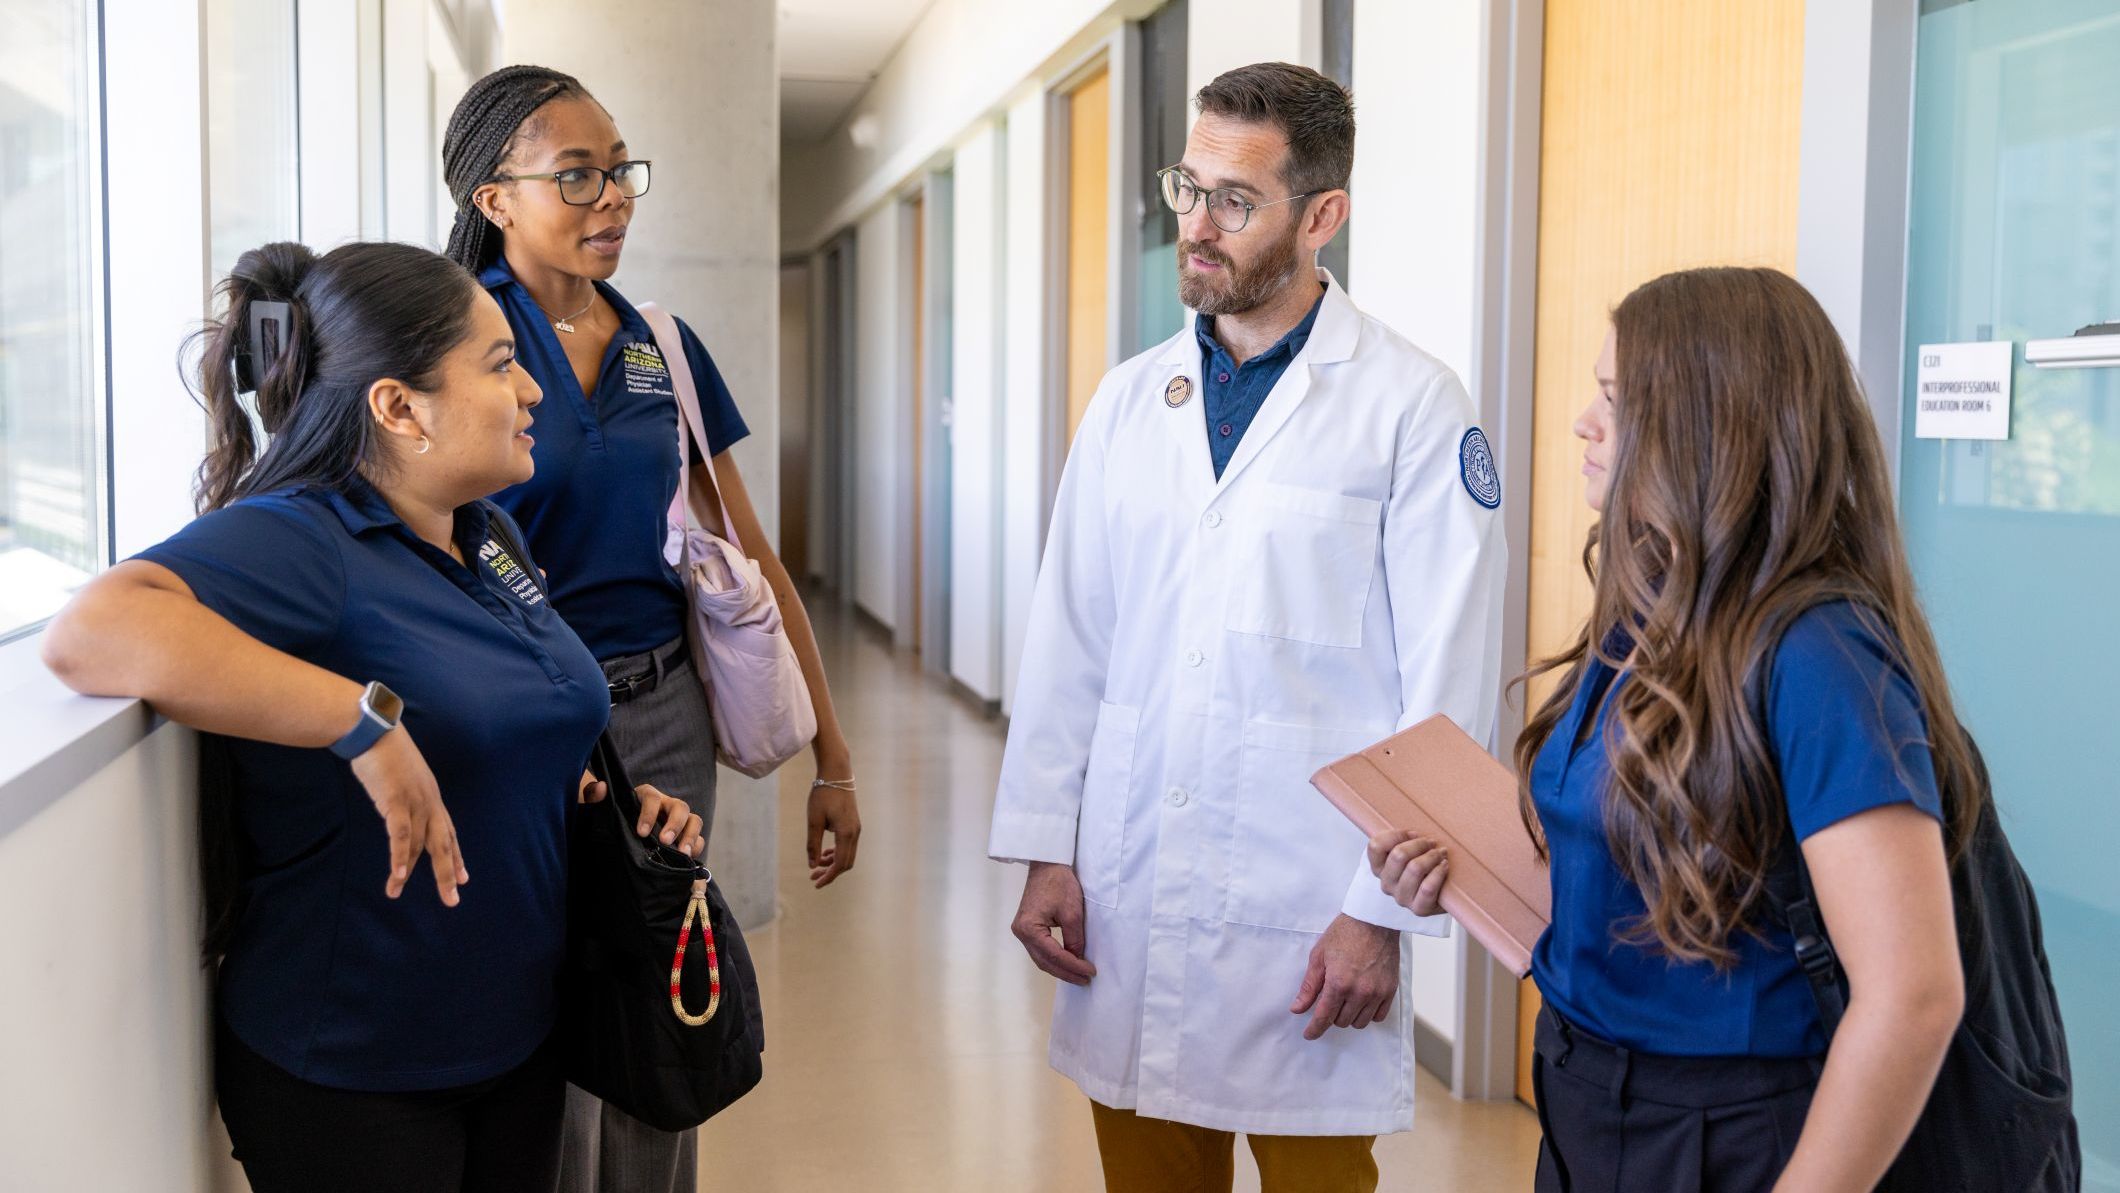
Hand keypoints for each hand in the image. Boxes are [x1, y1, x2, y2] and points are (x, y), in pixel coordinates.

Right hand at [349, 727, 465, 905]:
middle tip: (453, 899)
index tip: (463, 877)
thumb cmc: (384, 753)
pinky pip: (400, 833)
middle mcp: (429, 802)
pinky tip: (398, 875)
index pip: (448, 832)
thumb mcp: (401, 780)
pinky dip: (399, 855)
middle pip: (443, 844)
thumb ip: (403, 799)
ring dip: (405, 871)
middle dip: (448, 873)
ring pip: (418, 844)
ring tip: (395, 893)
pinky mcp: (395, 800)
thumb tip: (398, 813)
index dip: (456, 856)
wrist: (374, 730)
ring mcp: (415, 801)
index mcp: (431, 797)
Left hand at [576, 773, 703, 858]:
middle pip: (680, 807)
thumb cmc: (610, 817)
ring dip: (691, 836)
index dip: (648, 813)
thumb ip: (593, 796)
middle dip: (675, 825)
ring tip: (683, 854)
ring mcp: (677, 820)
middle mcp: (666, 805)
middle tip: (665, 842)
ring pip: (693, 820)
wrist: (620, 829)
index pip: (652, 798)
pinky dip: (696, 846)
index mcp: (646, 796)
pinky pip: (697, 838)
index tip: (641, 832)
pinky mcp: (684, 835)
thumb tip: (600, 788)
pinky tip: (689, 859)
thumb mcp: (598, 807)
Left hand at [807, 780, 861, 887]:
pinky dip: (837, 853)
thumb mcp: (814, 821)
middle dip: (830, 872)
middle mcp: (855, 833)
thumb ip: (813, 845)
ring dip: (833, 862)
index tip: (816, 883)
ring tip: (817, 865)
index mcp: (846, 833)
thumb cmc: (823, 795)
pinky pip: (848, 845)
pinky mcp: (853, 824)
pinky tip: (825, 853)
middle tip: (813, 876)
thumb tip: (813, 865)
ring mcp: (856, 828)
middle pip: (846, 863)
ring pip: (847, 854)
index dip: (828, 877)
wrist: (837, 774)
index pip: (840, 864)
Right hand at [1011, 861, 1096, 985]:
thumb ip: (1074, 939)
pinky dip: (1054, 959)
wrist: (1047, 864)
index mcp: (1029, 929)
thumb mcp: (1072, 913)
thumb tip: (1077, 959)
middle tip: (1085, 980)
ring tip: (1078, 976)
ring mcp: (1021, 931)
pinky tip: (1067, 963)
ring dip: (1060, 968)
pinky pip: (1040, 950)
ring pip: (1041, 959)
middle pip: (1044, 962)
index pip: (1054, 956)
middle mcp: (1021, 933)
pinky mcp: (1027, 927)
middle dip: (1066, 973)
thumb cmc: (1059, 883)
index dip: (1073, 966)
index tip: (1090, 972)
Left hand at [1291, 914, 1399, 1040]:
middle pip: (1341, 1022)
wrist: (1374, 921)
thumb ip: (1309, 986)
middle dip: (1331, 1016)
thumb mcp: (1319, 957)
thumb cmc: (1344, 934)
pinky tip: (1361, 1001)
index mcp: (1339, 983)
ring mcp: (1377, 993)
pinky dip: (1368, 1014)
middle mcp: (1360, 992)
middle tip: (1329, 999)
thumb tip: (1297, 1009)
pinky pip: (1378, 1016)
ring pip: (1360, 1022)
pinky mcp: (1390, 990)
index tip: (1309, 1034)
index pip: (1324, 1017)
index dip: (1315, 1029)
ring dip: (1349, 1016)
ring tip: (1345, 1000)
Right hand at [1368, 830, 1449, 916]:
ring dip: (1431, 856)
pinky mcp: (1419, 908)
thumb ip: (1404, 841)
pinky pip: (1428, 887)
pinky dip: (1438, 872)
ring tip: (1441, 853)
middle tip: (1432, 842)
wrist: (1440, 897)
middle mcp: (1387, 883)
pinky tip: (1444, 866)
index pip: (1375, 846)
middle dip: (1419, 844)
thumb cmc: (1424, 871)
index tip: (1412, 833)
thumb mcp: (1409, 853)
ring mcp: (1402, 898)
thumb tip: (1414, 831)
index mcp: (1379, 868)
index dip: (1396, 835)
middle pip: (1398, 855)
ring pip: (1414, 869)